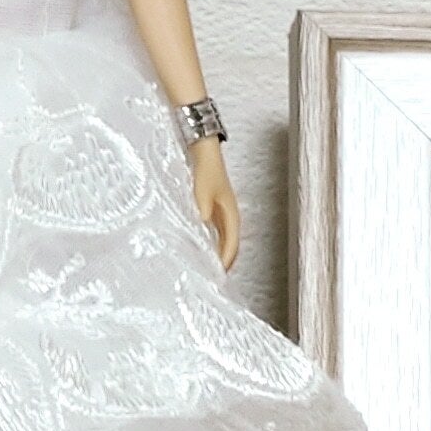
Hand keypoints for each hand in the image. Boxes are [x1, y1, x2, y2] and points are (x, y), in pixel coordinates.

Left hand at [191, 138, 239, 271]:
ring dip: (215, 254)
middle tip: (210, 278)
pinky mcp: (213, 210)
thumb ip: (202, 212)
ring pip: (222, 241)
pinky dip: (209, 244)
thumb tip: (201, 230)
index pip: (231, 247)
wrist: (205, 151)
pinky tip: (198, 248)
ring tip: (205, 268)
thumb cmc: (206, 170)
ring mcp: (222, 214)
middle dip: (221, 263)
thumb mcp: (202, 193)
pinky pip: (214, 233)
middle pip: (229, 247)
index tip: (215, 276)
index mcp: (232, 216)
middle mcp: (230, 217)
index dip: (224, 263)